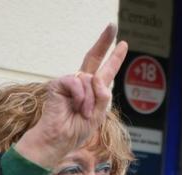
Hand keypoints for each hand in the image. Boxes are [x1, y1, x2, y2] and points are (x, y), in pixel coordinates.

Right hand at [15, 24, 127, 168]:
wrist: (59, 139)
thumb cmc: (76, 129)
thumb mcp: (98, 114)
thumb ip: (103, 97)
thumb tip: (99, 79)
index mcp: (92, 90)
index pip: (105, 70)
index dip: (114, 57)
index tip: (123, 43)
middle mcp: (81, 82)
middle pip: (93, 57)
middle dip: (104, 41)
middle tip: (112, 26)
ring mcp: (70, 82)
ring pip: (90, 80)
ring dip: (90, 100)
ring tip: (83, 113)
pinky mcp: (58, 84)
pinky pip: (77, 82)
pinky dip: (80, 97)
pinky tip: (75, 107)